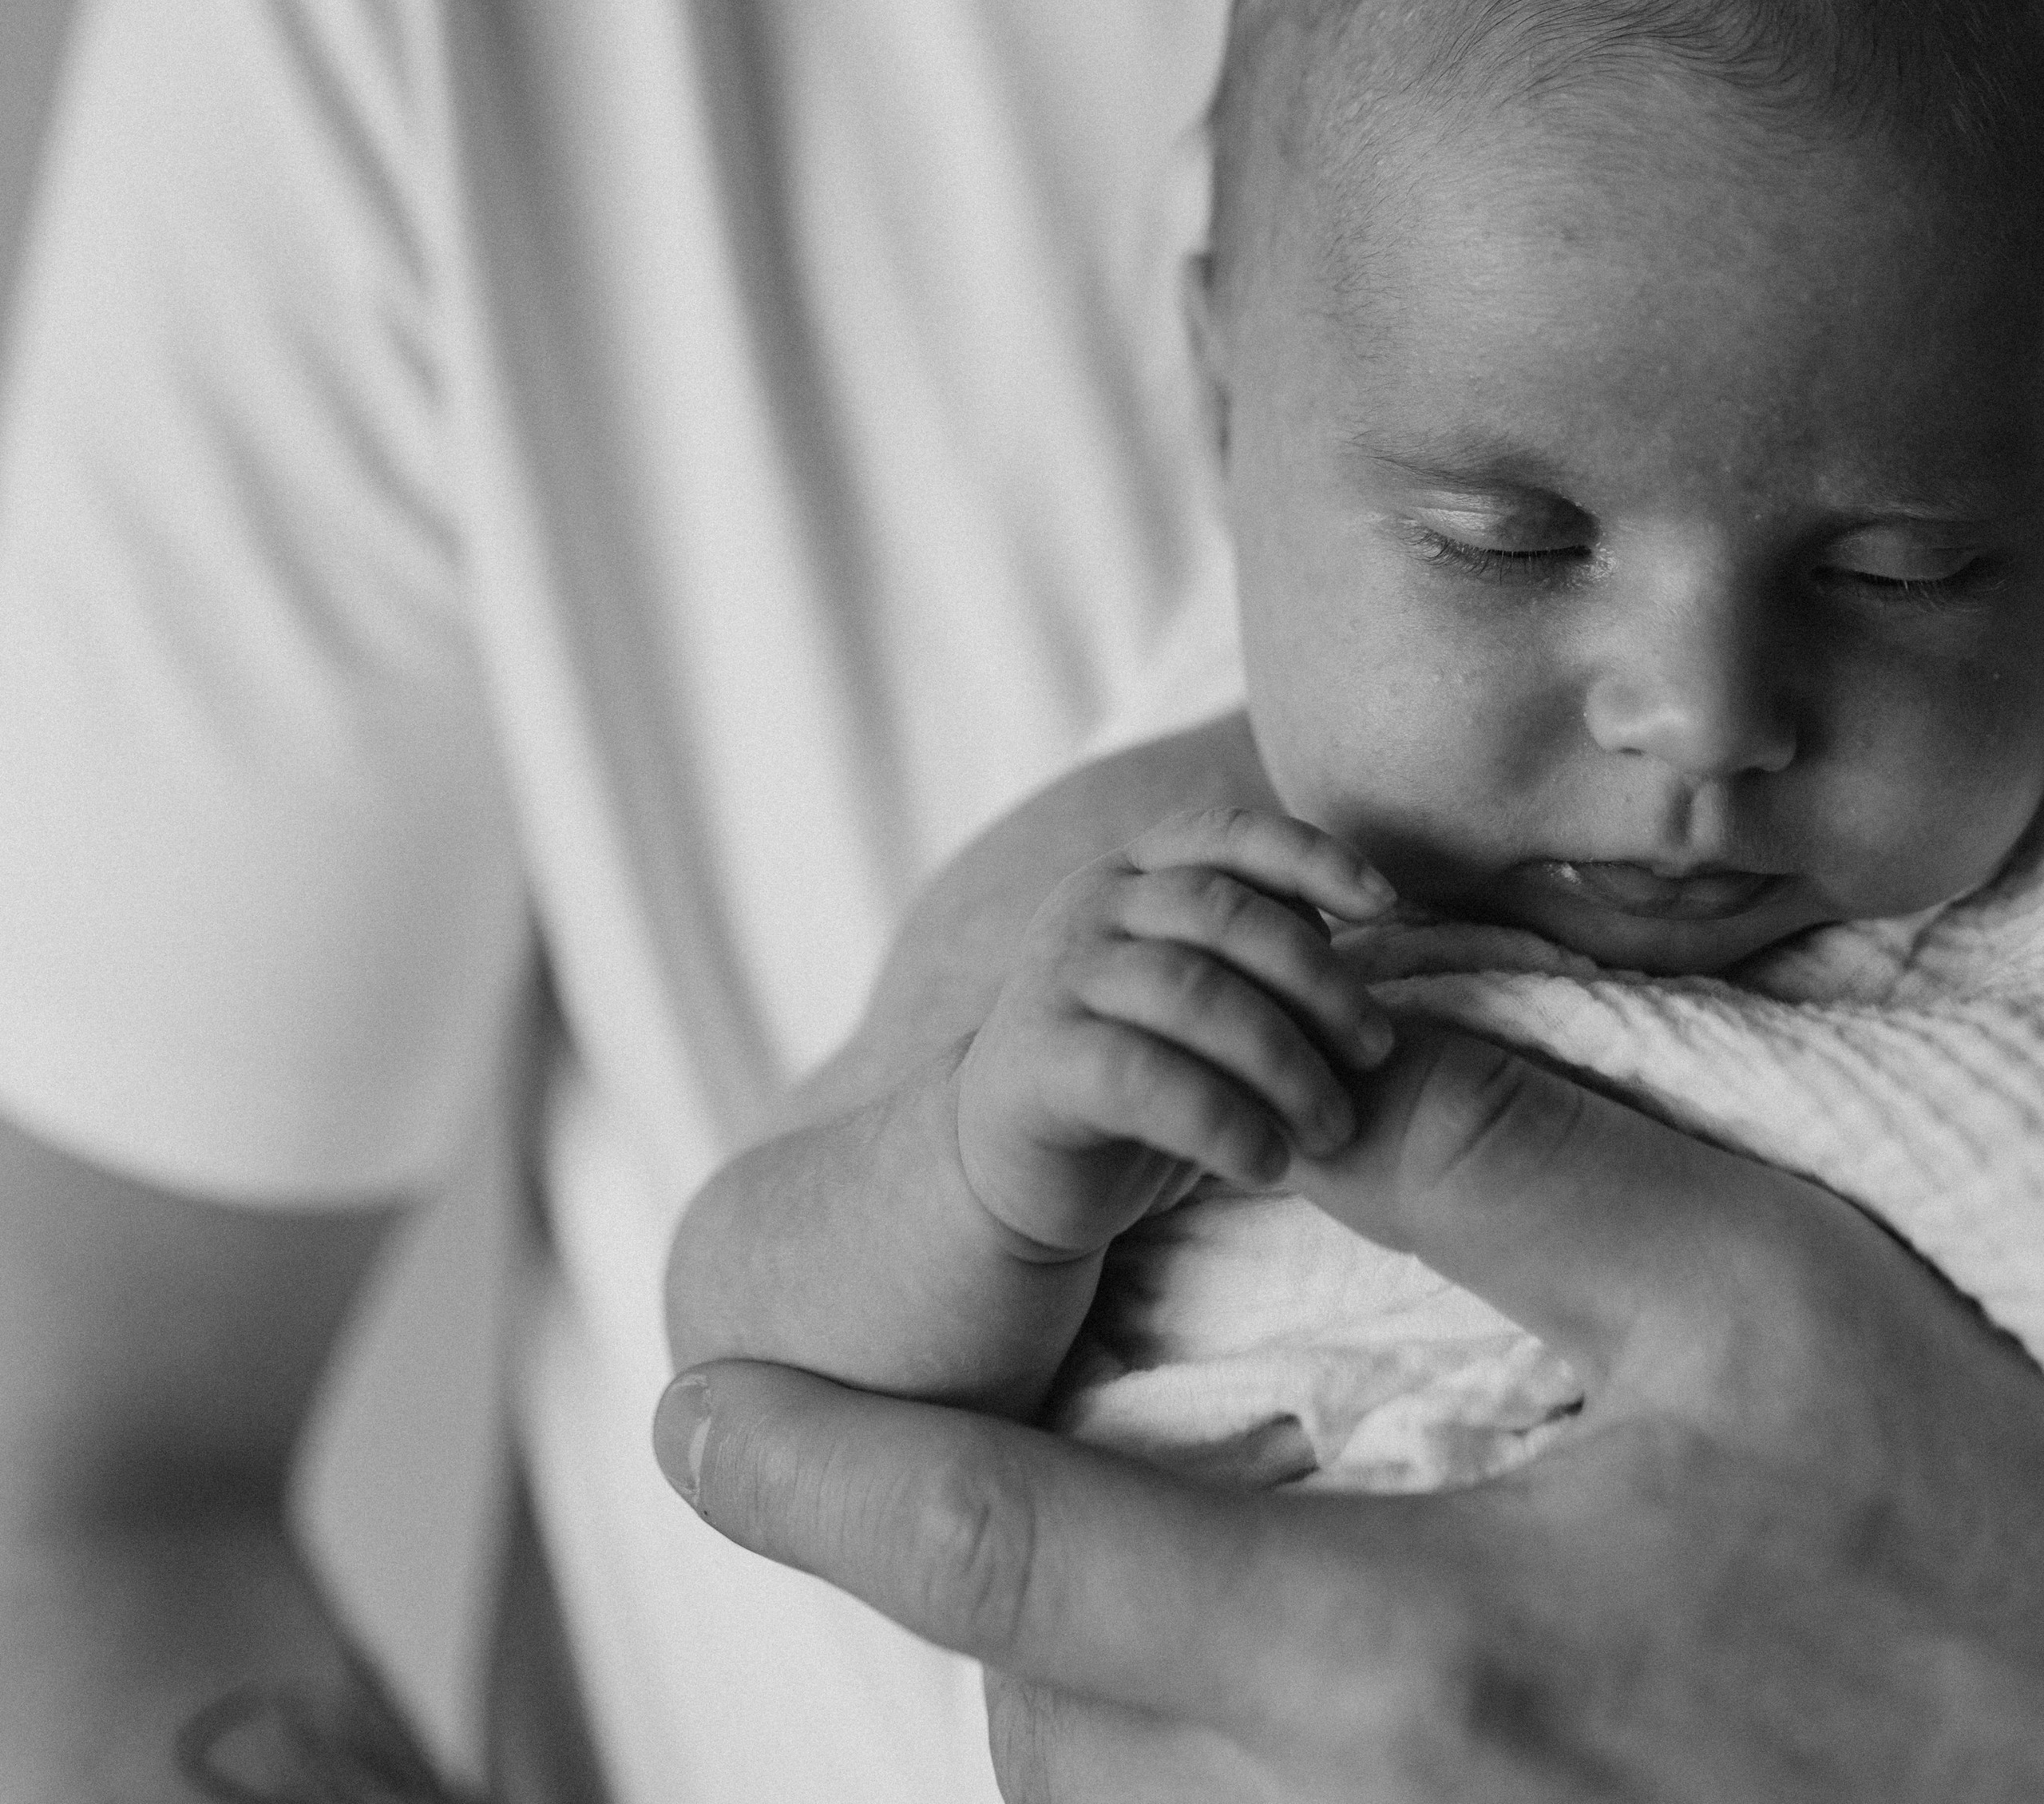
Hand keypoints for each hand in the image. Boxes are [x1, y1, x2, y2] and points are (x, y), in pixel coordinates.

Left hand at [655, 1023, 2043, 1800]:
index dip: (831, 1482)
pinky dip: (1183, 1759)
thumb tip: (1299, 1054)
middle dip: (967, 1580)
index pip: (1027, 1557)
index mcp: (1417, 1645)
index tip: (693, 1419)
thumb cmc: (1963, 1537)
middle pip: (1049, 1721)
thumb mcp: (1747, 1291)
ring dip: (1072, 1680)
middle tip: (930, 1449)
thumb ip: (1496, 1169)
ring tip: (1078, 1546)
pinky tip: (1248, 1658)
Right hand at [953, 804, 1392, 1256]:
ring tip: (1332, 1124)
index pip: (1228, 832)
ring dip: (1283, 1060)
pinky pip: (1146, 1078)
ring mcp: (1057, 979)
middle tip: (1375, 1051)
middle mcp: (1089, 906)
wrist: (1011, 1164)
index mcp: (1132, 873)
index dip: (1312, 855)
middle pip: (1221, 912)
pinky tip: (1267, 1162)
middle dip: (1316, 978)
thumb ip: (1256, 944)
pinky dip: (1222, 1120)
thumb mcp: (1197, 991)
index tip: (1386, 902)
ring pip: (1191, 993)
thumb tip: (1355, 913)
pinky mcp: (1040, 1062)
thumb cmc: (1137, 1068)